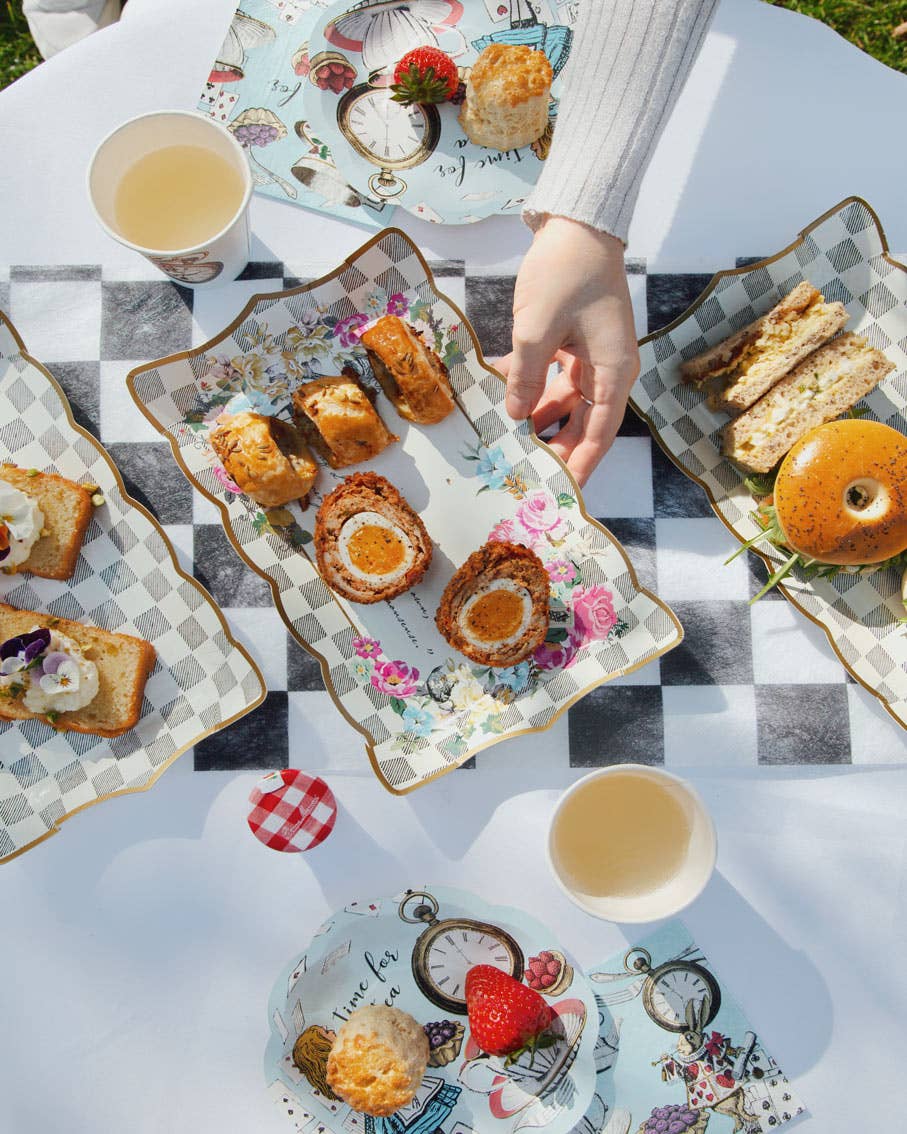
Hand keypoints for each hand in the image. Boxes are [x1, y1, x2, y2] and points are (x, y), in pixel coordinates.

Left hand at [497, 216, 639, 485]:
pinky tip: (503, 392)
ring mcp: (592, 353)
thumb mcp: (538, 330)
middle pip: (583, 422)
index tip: (563, 492)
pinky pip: (553, 374)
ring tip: (509, 439)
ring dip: (538, 416)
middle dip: (555, 447)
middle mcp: (608, 368)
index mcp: (614, 372)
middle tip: (528, 472)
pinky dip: (531, 384)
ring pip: (564, 400)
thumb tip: (516, 417)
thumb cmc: (566, 273)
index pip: (599, 434)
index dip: (581, 465)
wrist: (578, 222)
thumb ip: (526, 378)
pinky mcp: (574, 339)